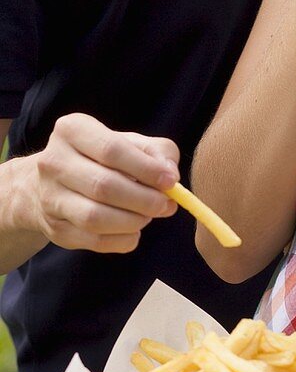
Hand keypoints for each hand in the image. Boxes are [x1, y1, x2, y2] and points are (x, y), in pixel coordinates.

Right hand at [29, 113, 179, 252]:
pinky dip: (122, 240)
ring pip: (95, 217)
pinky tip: (134, 231)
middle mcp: (53, 162)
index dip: (146, 169)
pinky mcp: (54, 228)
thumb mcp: (129, 142)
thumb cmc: (101, 158)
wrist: (55, 182)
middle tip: (166, 205)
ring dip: (132, 221)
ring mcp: (49, 197)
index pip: (112, 150)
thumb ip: (157, 151)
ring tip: (149, 216)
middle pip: (104, 186)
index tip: (170, 181)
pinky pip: (93, 241)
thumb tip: (170, 174)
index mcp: (72, 130)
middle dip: (143, 199)